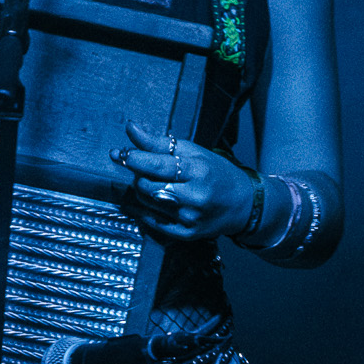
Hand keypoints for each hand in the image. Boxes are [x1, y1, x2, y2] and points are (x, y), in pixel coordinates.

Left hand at [110, 120, 255, 241]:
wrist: (243, 204)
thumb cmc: (217, 173)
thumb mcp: (193, 152)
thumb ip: (159, 142)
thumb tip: (131, 128)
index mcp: (198, 171)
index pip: (156, 165)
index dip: (133, 159)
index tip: (120, 154)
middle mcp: (194, 197)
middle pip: (145, 185)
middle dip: (138, 175)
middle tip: (144, 169)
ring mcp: (189, 218)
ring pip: (146, 202)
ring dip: (142, 190)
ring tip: (155, 183)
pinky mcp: (185, 234)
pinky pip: (151, 221)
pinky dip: (143, 209)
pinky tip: (146, 201)